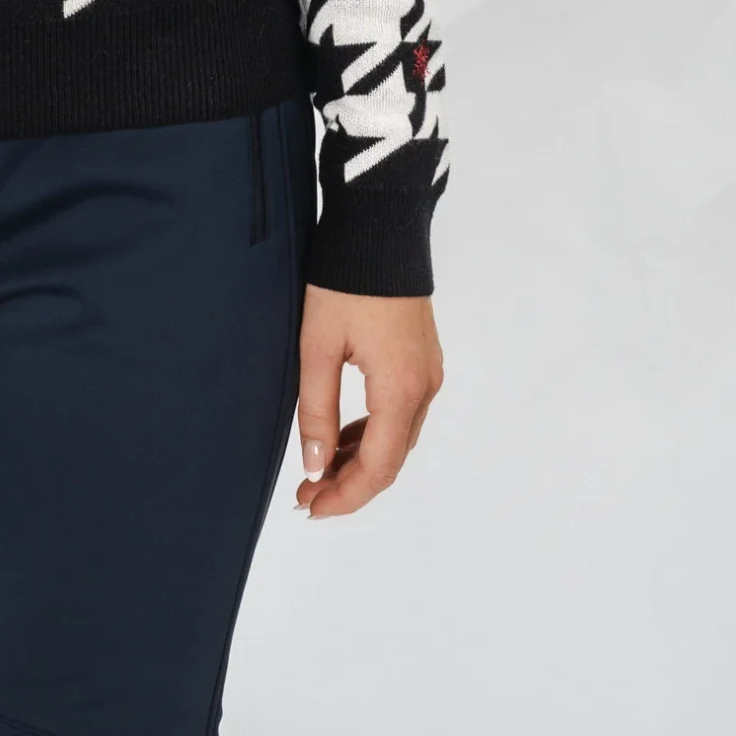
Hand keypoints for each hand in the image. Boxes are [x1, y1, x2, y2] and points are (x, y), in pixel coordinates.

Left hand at [295, 286, 442, 519]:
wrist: (379, 228)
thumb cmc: (345, 281)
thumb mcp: (318, 346)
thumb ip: (317, 410)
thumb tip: (315, 466)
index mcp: (400, 389)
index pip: (379, 467)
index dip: (346, 496)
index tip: (311, 506)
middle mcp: (424, 387)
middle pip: (392, 458)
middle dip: (351, 483)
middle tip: (308, 495)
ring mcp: (428, 373)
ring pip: (398, 438)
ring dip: (361, 459)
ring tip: (319, 471)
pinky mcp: (423, 359)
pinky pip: (402, 413)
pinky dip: (373, 432)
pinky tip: (344, 436)